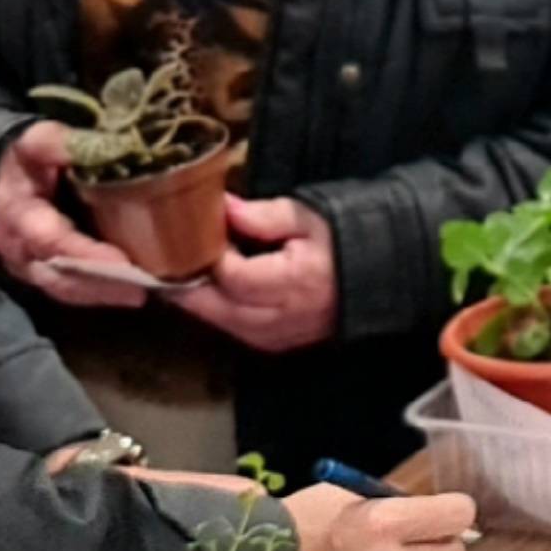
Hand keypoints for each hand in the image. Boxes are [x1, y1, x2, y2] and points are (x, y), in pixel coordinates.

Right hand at [0, 121, 149, 308]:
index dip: (86, 254)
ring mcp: (28, 267)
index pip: (52, 240)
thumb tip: (94, 145)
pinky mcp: (41, 274)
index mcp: (17, 214)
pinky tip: (132, 291)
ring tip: (145, 294)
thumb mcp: (37, 142)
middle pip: (59, 277)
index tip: (122, 264)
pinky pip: (69, 290)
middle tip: (143, 290)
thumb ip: (58, 143)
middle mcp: (18, 250)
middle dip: (100, 286)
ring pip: (65, 289)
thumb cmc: (25, 159)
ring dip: (103, 295)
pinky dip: (99, 294)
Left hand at [169, 196, 340, 352]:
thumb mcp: (307, 216)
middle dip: (185, 281)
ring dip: (197, 297)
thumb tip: (220, 206)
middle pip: (212, 307)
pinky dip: (216, 309)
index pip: (230, 275)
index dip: (206, 253)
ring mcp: (275, 337)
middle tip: (168, 253)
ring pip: (217, 322)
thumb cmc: (345, 239)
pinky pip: (232, 329)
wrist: (382, 276)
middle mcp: (279, 319)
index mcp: (291, 283)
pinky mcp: (274, 344)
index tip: (192, 230)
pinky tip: (211, 286)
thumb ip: (262, 215)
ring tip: (186, 265)